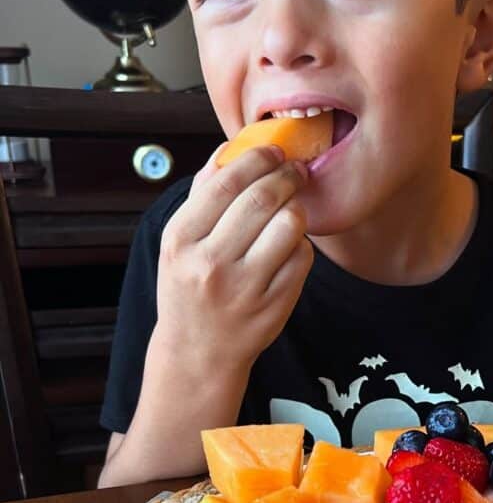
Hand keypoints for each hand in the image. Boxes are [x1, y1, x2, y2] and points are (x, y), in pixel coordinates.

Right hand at [154, 145, 313, 373]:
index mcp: (181, 240)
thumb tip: (230, 150)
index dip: (258, 158)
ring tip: (291, 208)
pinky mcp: (274, 305)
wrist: (198, 352)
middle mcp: (211, 263)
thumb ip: (202, 197)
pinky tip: (289, 247)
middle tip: (295, 171)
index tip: (273, 151)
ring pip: (289, 225)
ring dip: (296, 209)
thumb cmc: (189, 286)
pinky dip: (300, 245)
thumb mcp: (179, 243)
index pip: (226, 181)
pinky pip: (302, 257)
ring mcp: (245, 287)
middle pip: (262, 199)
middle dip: (286, 176)